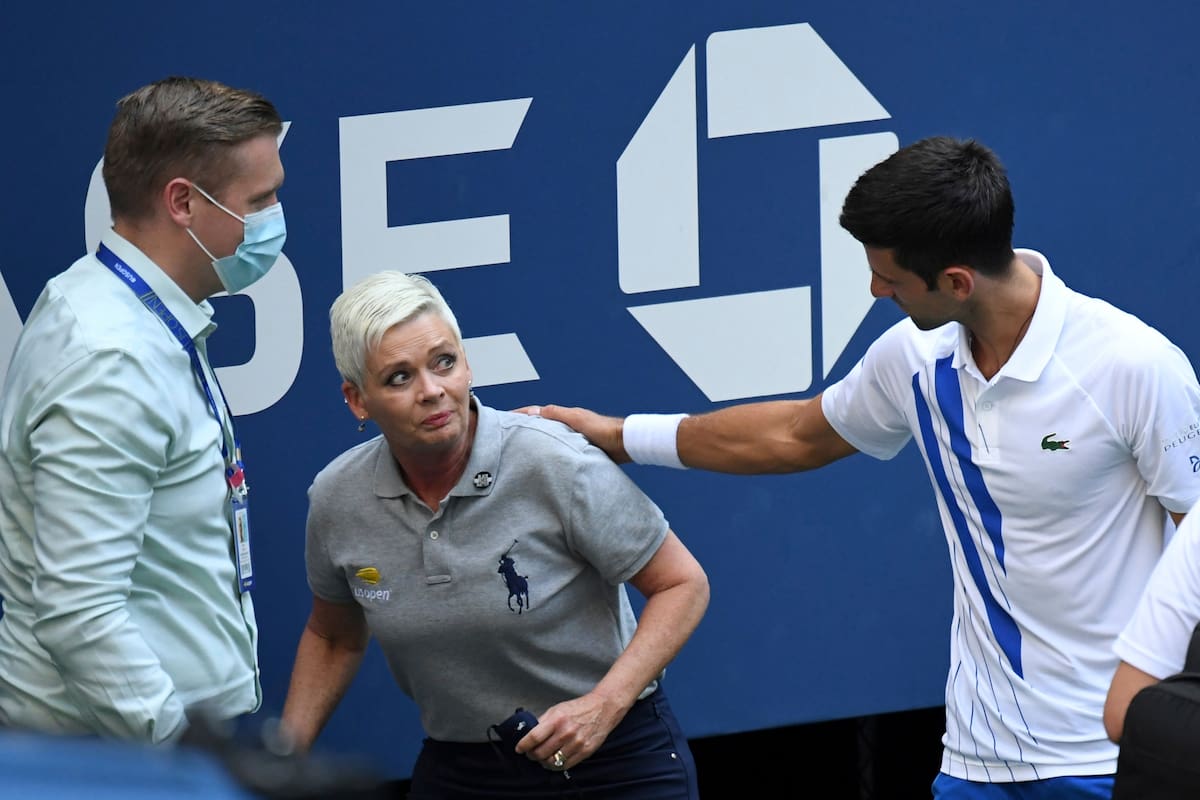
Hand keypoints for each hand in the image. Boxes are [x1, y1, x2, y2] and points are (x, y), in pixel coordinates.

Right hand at [512, 405, 630, 462]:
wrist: (624, 443)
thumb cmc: (603, 429)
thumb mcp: (577, 420)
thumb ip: (557, 414)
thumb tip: (535, 411)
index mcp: (564, 416)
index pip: (537, 413)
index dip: (521, 415)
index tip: (504, 418)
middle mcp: (567, 425)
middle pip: (540, 425)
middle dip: (524, 428)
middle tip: (507, 434)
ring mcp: (573, 436)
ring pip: (548, 437)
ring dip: (535, 439)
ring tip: (520, 448)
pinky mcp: (579, 449)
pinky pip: (558, 448)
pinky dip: (548, 450)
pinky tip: (544, 459)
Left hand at [513, 692, 624, 770]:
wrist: (602, 709)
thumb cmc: (578, 708)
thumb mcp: (557, 709)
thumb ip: (542, 722)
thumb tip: (528, 734)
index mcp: (556, 719)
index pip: (533, 737)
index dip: (523, 746)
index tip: (519, 749)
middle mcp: (566, 732)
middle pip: (541, 753)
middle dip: (532, 755)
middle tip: (531, 753)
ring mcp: (576, 743)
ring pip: (552, 762)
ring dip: (543, 762)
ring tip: (542, 758)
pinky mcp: (584, 751)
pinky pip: (565, 765)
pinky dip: (556, 765)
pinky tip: (554, 760)